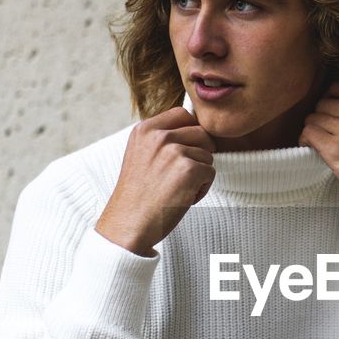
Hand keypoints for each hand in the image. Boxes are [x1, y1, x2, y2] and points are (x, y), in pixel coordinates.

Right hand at [95, 109, 215, 256]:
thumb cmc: (138, 195)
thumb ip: (162, 139)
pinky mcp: (188, 170)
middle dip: (198, 154)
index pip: (183, 114)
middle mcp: (159, 136)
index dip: (190, 134)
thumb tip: (196, 129)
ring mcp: (174, 151)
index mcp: (145, 129)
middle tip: (181, 176)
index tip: (182, 154)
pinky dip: (202, 189)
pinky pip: (210, 173)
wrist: (128, 224)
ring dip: (200, 174)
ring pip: (208, 155)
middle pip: (201, 133)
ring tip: (178, 189)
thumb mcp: (140, 155)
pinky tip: (183, 198)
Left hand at [298, 83, 338, 197]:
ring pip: (313, 118)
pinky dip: (305, 138)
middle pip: (323, 104)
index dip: (329, 98)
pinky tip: (309, 145)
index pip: (338, 88)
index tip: (329, 109)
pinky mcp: (334, 149)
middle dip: (320, 115)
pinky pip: (309, 133)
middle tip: (322, 129)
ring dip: (312, 128)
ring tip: (316, 139)